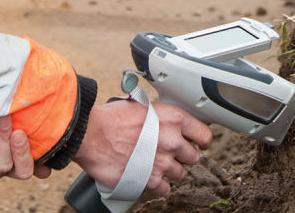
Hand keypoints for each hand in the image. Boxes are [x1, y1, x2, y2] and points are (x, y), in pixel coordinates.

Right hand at [72, 100, 212, 196]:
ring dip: (170, 170)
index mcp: (173, 119)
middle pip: (194, 156)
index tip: (199, 143)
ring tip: (155, 164)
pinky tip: (148, 176)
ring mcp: (162, 162)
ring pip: (180, 173)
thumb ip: (163, 117)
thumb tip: (171, 122)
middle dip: (184, 156)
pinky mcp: (150, 180)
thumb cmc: (111, 118)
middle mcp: (172, 141)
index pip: (204, 134)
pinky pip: (165, 189)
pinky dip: (158, 185)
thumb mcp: (144, 106)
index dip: (202, 140)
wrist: (90, 134)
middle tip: (171, 153)